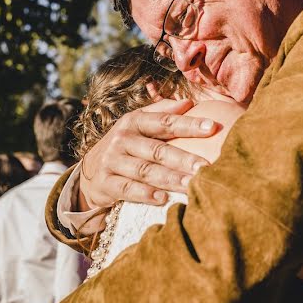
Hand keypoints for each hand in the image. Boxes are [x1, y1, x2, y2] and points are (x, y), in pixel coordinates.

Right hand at [78, 98, 217, 208]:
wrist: (89, 170)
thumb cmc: (125, 145)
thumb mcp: (138, 125)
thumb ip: (162, 113)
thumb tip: (189, 102)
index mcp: (134, 122)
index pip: (164, 122)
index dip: (188, 124)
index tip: (212, 127)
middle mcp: (122, 139)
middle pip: (157, 150)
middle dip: (183, 158)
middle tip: (205, 167)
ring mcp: (112, 161)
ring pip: (144, 171)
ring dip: (169, 179)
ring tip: (191, 186)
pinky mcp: (105, 183)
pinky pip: (127, 189)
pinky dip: (145, 194)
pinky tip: (163, 199)